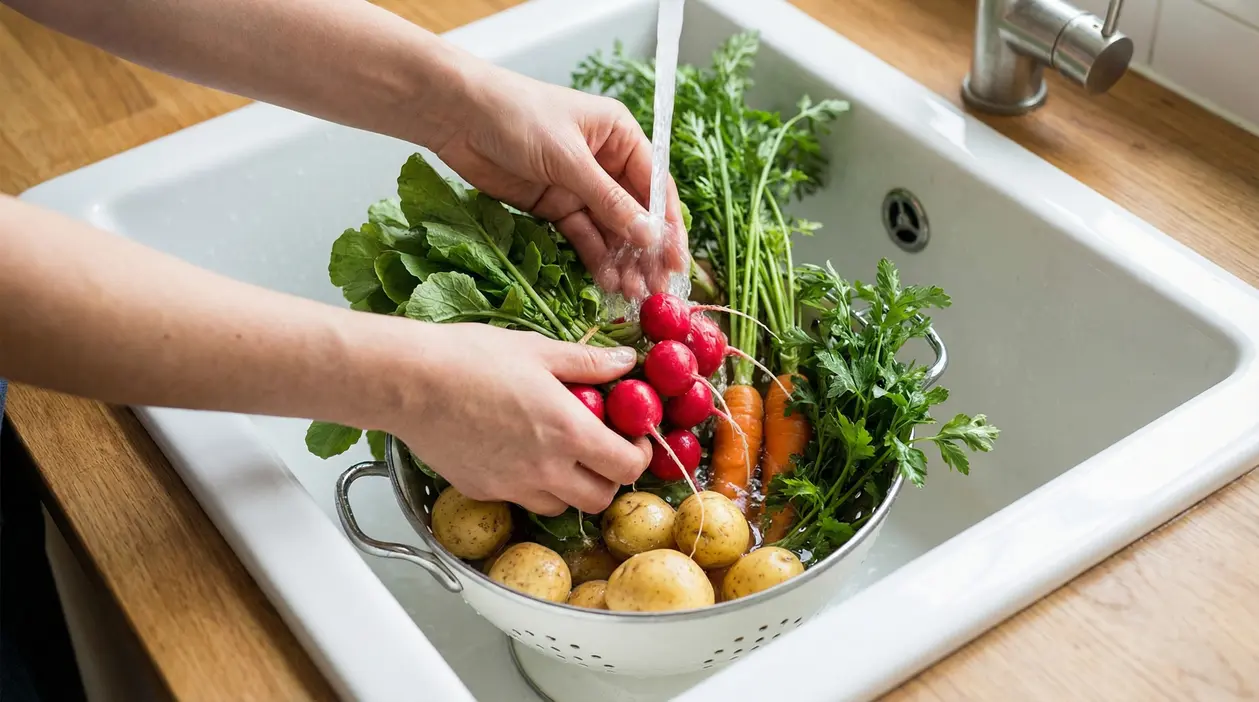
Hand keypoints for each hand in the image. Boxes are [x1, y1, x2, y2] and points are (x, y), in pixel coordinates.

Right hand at [385, 323, 650, 514]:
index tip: (633, 439)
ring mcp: (512, 486)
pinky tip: (517, 453)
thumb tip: (625, 361)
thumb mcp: (538, 349)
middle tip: (602, 450)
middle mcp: (546, 468)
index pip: (627, 467)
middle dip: (609, 478)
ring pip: (561, 506)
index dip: (639, 455)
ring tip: (559, 453)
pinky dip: (530, 486)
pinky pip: (520, 500)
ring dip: (571, 487)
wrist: (408, 382)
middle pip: (600, 498)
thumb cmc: (469, 358)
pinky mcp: (483, 491)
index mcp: (569, 432)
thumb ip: (588, 362)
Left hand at [434, 63, 688, 299]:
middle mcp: (605, 162)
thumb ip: (608, 200)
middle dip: (647, 251)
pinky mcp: (554, 206)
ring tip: (632, 293)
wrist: (457, 116)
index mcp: (620, 135)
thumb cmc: (517, 116)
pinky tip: (606, 281)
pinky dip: (595, 258)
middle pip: (636, 213)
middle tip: (657, 289)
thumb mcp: (568, 159)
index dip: (668, 225)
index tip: (677, 260)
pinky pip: (582, 236)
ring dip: (622, 261)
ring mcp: (579, 186)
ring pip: (610, 230)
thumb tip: (648, 236)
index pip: (655, 185)